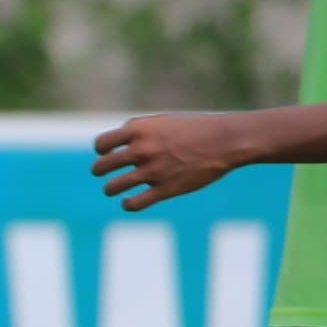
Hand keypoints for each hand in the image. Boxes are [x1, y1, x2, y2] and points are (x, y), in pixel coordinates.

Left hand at [93, 112, 248, 209]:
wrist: (227, 141)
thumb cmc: (195, 129)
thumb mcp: (162, 122)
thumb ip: (138, 132)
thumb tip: (116, 146)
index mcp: (138, 130)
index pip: (101, 144)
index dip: (101, 150)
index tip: (107, 153)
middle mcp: (142, 150)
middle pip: (101, 167)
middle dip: (99, 171)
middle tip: (102, 173)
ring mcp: (153, 171)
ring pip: (112, 187)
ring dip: (110, 189)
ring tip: (113, 189)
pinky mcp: (166, 189)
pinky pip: (134, 204)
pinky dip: (127, 204)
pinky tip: (129, 202)